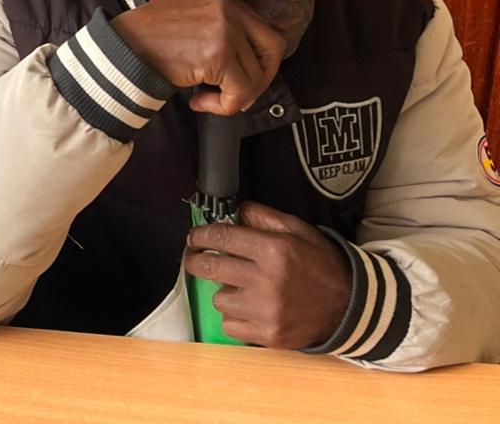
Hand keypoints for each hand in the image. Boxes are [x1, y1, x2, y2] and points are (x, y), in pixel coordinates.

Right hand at [109, 0, 285, 114]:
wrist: (120, 49)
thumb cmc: (147, 40)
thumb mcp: (188, 17)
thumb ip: (219, 27)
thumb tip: (250, 63)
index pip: (260, 26)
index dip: (257, 58)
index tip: (241, 77)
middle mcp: (226, 4)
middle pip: (272, 45)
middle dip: (261, 77)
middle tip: (239, 94)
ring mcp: (225, 27)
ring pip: (256, 74)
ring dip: (235, 96)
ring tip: (206, 98)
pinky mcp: (219, 54)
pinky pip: (240, 91)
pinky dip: (224, 106)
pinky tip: (198, 101)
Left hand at [184, 201, 351, 349]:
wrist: (351, 307)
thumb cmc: (322, 266)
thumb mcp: (298, 230)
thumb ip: (263, 216)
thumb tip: (235, 210)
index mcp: (274, 251)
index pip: (221, 238)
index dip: (200, 235)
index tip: (194, 237)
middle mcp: (267, 281)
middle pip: (209, 268)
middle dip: (196, 260)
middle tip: (196, 257)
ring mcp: (266, 311)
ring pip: (218, 299)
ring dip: (225, 292)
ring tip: (244, 288)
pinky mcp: (268, 335)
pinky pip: (230, 325)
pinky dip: (236, 317)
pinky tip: (251, 308)